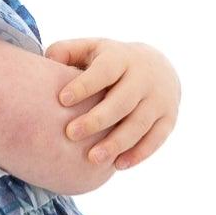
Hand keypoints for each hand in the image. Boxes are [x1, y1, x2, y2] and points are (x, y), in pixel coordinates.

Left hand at [44, 38, 180, 169]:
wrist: (158, 67)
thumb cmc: (111, 63)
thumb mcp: (92, 49)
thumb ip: (66, 52)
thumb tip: (46, 63)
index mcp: (122, 58)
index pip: (105, 71)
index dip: (85, 84)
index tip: (63, 99)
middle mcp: (144, 77)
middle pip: (122, 101)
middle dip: (97, 119)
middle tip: (71, 133)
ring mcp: (159, 99)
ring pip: (139, 124)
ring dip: (116, 143)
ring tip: (92, 158)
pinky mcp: (168, 118)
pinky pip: (155, 139)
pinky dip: (138, 153)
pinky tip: (118, 165)